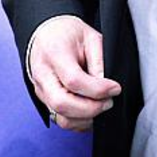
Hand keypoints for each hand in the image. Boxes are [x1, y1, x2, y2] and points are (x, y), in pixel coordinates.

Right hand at [28, 16, 120, 131]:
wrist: (47, 34)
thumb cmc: (67, 34)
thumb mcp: (90, 37)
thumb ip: (99, 61)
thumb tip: (107, 86)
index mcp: (54, 54)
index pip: (73, 80)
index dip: (98, 89)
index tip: (115, 88)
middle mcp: (43, 75)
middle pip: (62, 104)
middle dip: (91, 109)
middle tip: (108, 101)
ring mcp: (41, 91)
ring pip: (61, 118)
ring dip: (86, 118)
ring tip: (101, 106)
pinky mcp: (44, 101)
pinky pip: (61, 120)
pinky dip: (79, 122)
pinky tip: (91, 111)